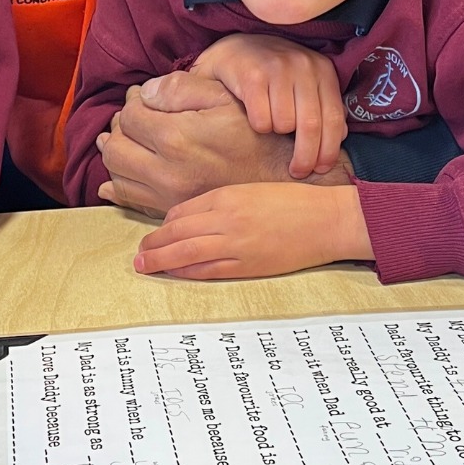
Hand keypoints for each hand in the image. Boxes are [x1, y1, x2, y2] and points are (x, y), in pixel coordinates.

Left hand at [97, 73, 352, 215]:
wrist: (283, 184)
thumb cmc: (257, 137)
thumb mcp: (224, 99)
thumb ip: (181, 89)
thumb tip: (143, 93)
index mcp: (177, 138)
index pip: (130, 117)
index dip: (131, 102)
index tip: (139, 97)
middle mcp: (166, 172)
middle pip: (115, 149)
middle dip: (116, 130)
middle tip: (128, 118)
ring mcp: (169, 198)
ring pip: (118, 178)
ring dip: (116, 157)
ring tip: (125, 141)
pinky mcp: (174, 214)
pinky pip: (131, 202)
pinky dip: (119, 187)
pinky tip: (119, 178)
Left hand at [135, 182, 372, 279]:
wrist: (325, 220)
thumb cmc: (292, 202)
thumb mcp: (251, 191)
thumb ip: (222, 202)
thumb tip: (192, 218)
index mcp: (226, 196)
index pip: (182, 210)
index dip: (165, 224)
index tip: (156, 232)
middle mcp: (226, 218)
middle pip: (178, 232)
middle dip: (154, 243)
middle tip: (138, 253)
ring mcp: (235, 244)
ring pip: (186, 252)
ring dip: (162, 260)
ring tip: (145, 265)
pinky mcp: (247, 265)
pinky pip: (209, 270)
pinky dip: (187, 272)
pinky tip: (175, 273)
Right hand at [190, 34, 347, 177]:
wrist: (236, 49)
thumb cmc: (276, 74)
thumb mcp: (306, 83)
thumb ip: (323, 107)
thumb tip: (339, 139)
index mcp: (323, 69)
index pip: (334, 118)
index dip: (329, 149)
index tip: (320, 169)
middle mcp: (303, 65)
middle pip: (311, 125)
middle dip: (305, 156)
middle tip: (297, 171)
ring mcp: (278, 68)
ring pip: (284, 124)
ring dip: (277, 133)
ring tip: (272, 121)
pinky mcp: (253, 75)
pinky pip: (261, 120)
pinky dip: (259, 126)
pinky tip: (256, 114)